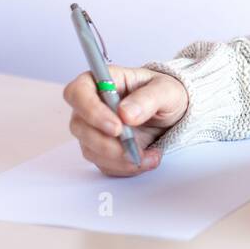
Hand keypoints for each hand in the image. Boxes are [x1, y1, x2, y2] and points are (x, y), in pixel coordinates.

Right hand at [62, 65, 189, 176]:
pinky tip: (146, 160)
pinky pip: (105, 164)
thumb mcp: (166, 90)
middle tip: (134, 148)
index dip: (91, 111)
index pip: (77, 92)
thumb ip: (147, 98)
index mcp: (103, 81)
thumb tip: (126, 113)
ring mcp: (94, 129)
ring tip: (149, 156)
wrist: (172, 113)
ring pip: (90, 149)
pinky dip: (125, 167)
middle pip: (79, 126)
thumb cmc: (165, 93)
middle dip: (106, 143)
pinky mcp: (102, 149)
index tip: (117, 127)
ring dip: (119, 159)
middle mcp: (92, 105)